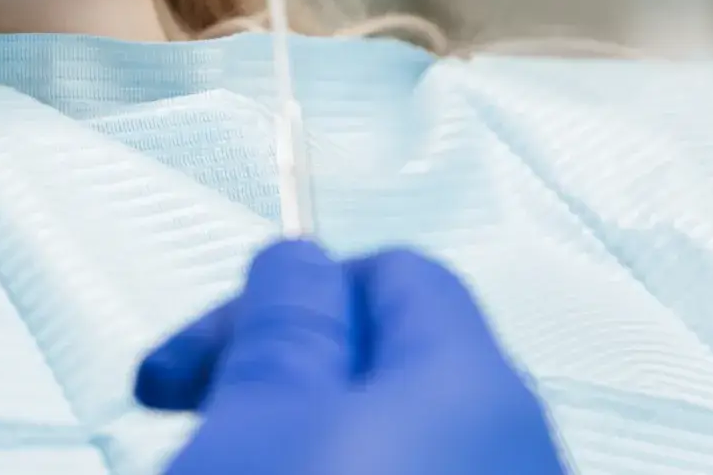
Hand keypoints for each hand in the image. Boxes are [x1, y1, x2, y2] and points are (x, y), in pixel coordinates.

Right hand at [137, 240, 564, 474]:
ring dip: (297, 443)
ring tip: (226, 469)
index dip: (282, 297)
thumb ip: (285, 318)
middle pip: (388, 365)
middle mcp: (518, 444)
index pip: (392, 271)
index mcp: (473, 379)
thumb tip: (300, 259)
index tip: (196, 356)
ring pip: (390, 442)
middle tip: (194, 419)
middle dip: (280, 378)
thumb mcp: (262, 410)